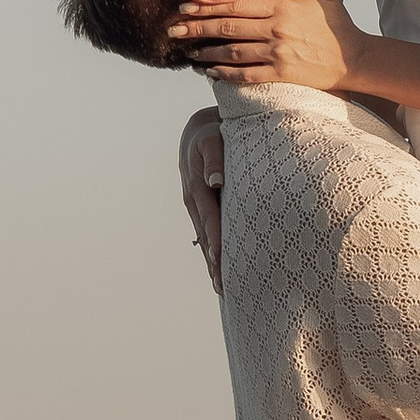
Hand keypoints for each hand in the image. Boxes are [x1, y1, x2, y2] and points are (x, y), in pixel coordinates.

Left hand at [163, 0, 370, 93]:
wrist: (355, 58)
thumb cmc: (338, 24)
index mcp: (282, 8)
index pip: (237, 5)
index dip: (208, 7)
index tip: (186, 9)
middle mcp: (276, 30)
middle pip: (227, 27)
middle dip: (196, 29)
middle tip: (173, 30)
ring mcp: (277, 54)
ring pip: (232, 52)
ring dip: (206, 53)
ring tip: (186, 53)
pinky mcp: (281, 75)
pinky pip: (246, 75)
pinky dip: (226, 74)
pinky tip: (210, 72)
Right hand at [178, 109, 225, 294]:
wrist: (201, 129)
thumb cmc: (211, 131)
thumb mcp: (211, 138)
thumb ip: (214, 158)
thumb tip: (216, 181)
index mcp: (197, 188)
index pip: (211, 222)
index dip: (217, 244)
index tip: (222, 265)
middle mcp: (195, 202)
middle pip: (206, 238)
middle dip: (214, 264)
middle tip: (224, 290)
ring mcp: (197, 207)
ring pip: (206, 240)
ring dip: (213, 263)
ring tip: (223, 289)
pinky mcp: (203, 208)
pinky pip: (209, 233)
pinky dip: (214, 252)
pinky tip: (221, 268)